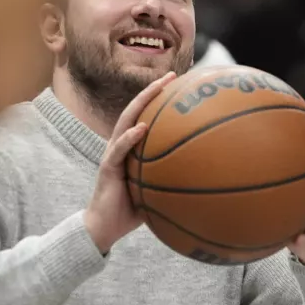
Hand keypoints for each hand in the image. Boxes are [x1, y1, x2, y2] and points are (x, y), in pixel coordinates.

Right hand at [84, 72, 176, 253]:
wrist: (103, 228)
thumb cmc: (129, 211)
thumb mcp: (155, 192)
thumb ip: (170, 180)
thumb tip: (201, 179)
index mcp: (131, 149)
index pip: (144, 117)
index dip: (158, 101)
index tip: (179, 86)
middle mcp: (120, 146)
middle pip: (135, 110)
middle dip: (152, 91)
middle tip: (171, 75)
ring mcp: (112, 155)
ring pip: (125, 122)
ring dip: (141, 104)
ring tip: (157, 89)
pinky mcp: (107, 168)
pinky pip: (118, 150)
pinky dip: (130, 138)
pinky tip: (142, 129)